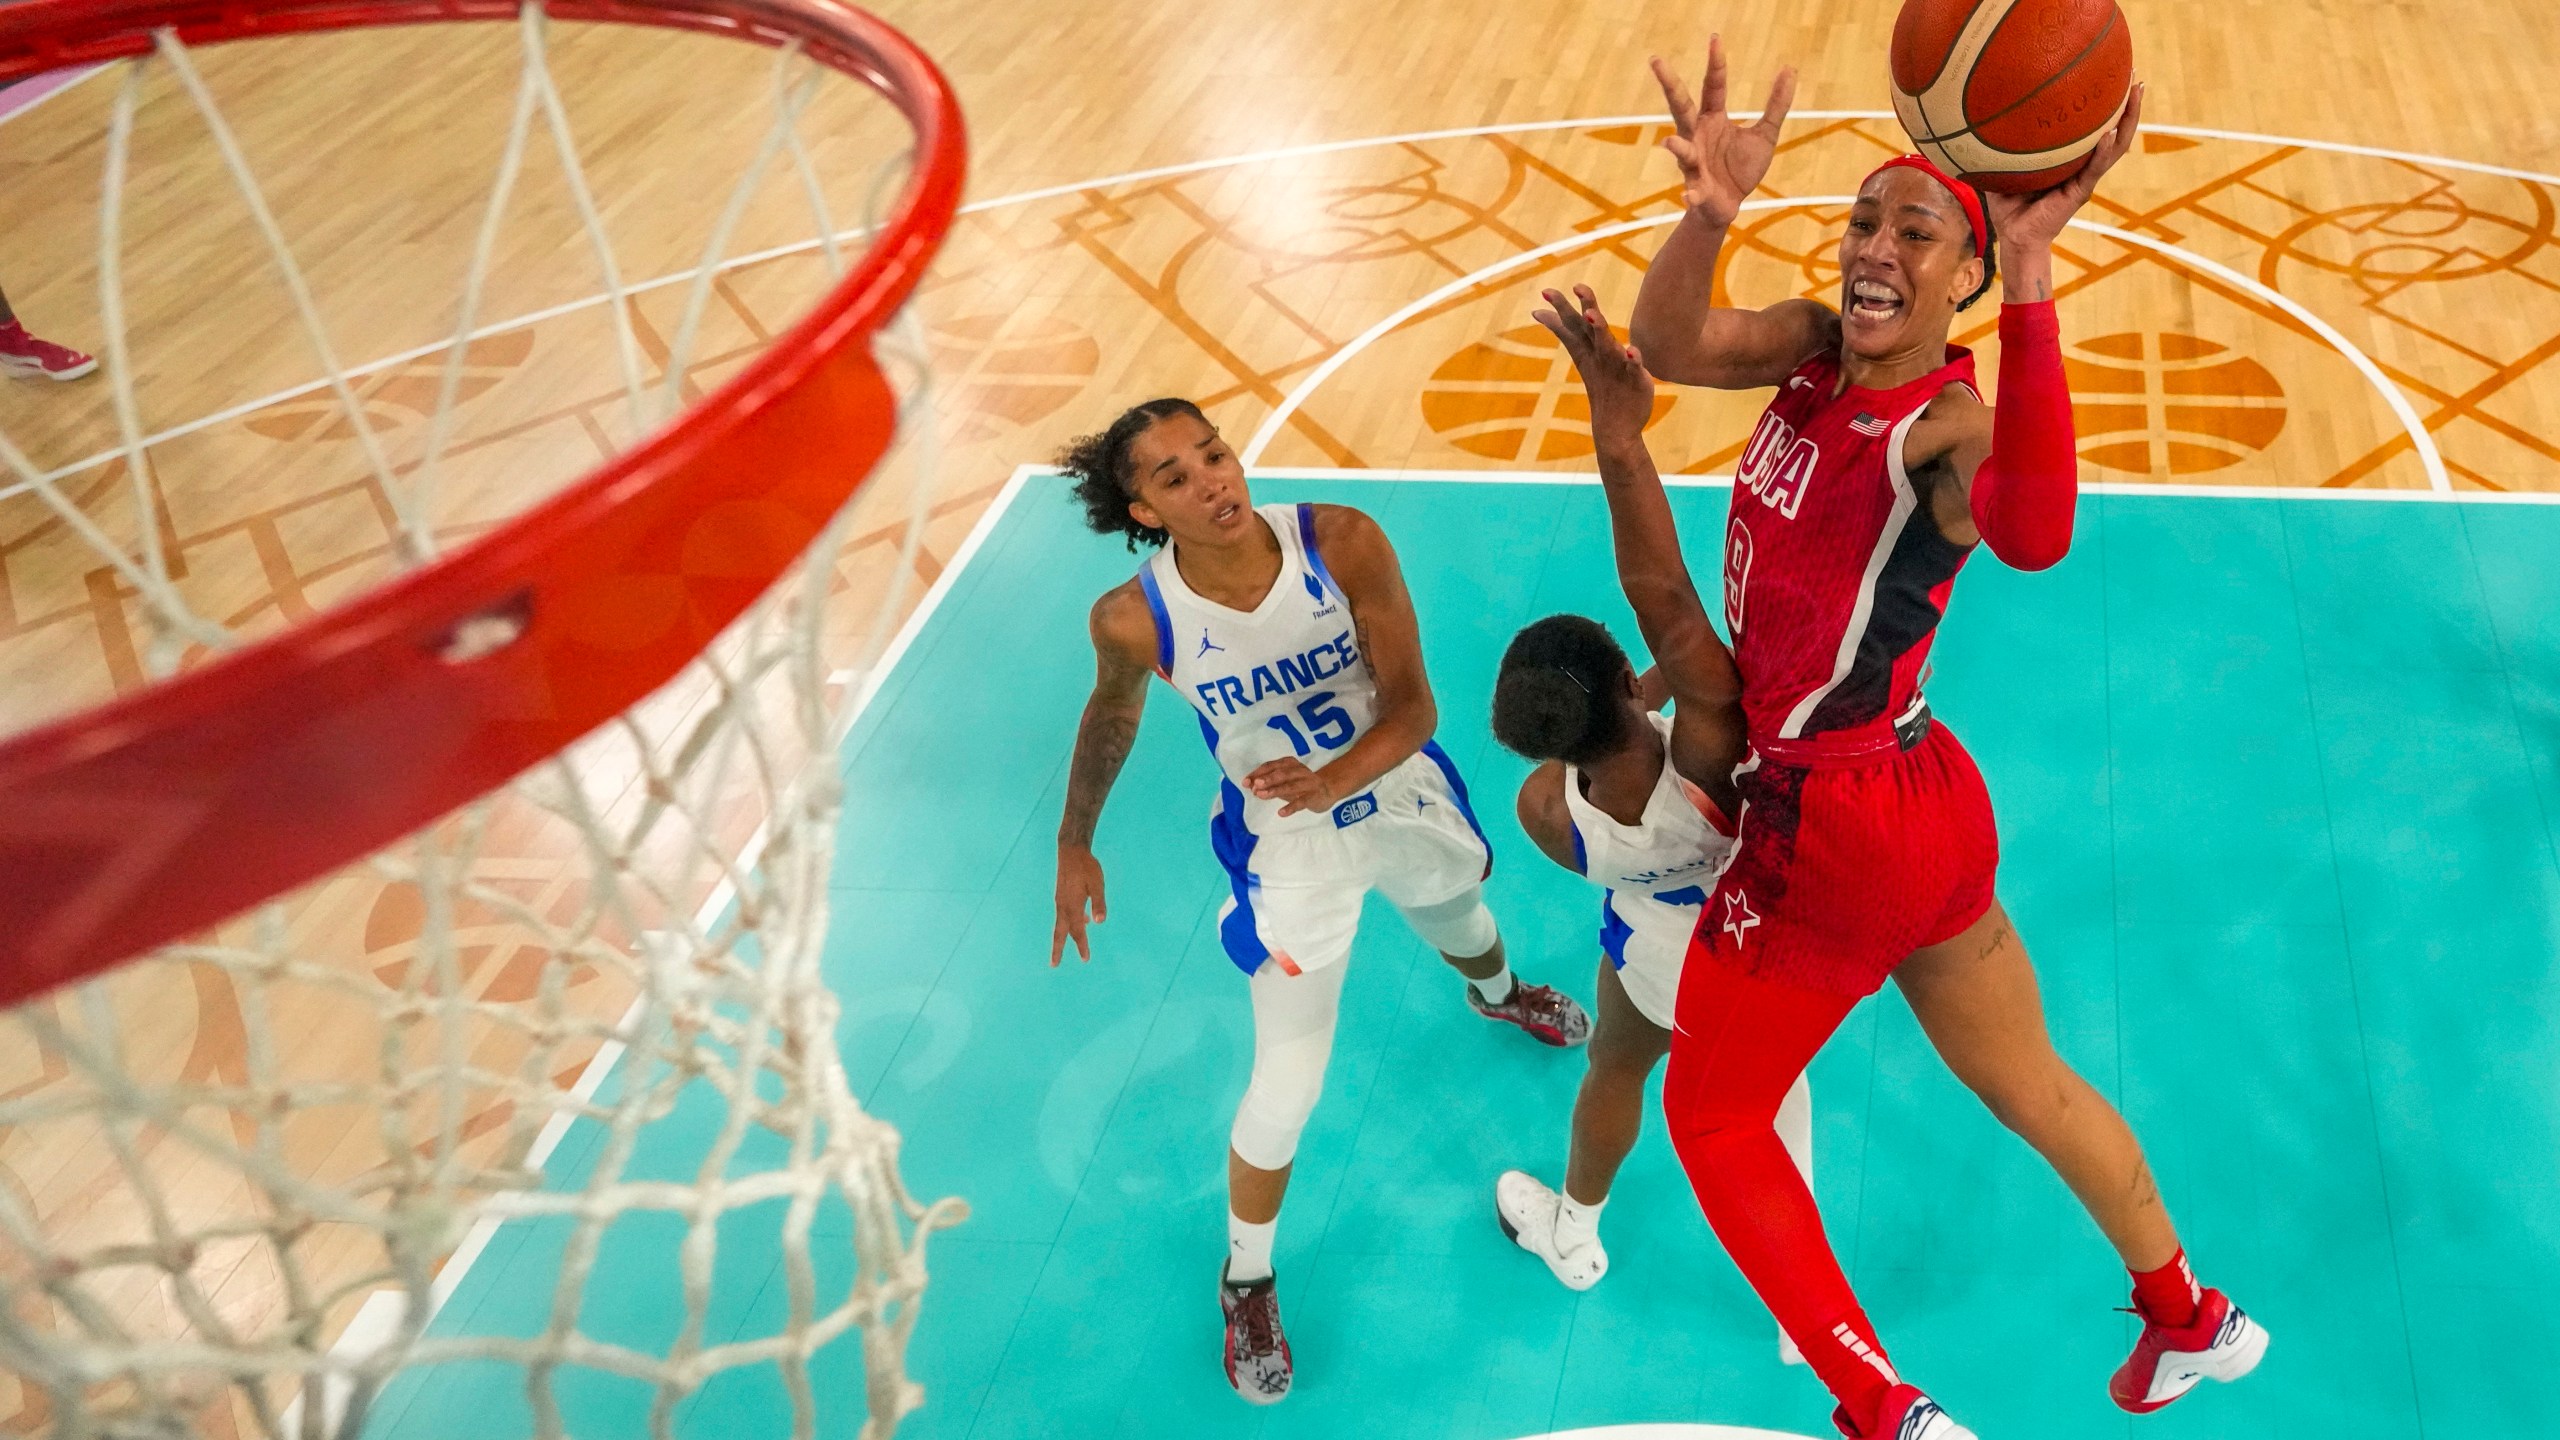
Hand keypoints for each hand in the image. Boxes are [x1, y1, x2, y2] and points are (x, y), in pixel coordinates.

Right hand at [1052, 846, 1106, 964]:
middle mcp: (1063, 906)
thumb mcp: (1097, 883)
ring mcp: (1060, 901)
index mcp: (1073, 905)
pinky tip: (1081, 922)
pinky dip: (1069, 924)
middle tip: (1053, 965)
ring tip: (1060, 951)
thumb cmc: (1086, 866)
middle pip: (1060, 932)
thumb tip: (1100, 921)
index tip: (1085, 959)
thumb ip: (1099, 902)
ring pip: (1060, 925)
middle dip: (1057, 949)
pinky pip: (1063, 915)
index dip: (1082, 945)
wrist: (1070, 850)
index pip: (1078, 930)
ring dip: (1061, 938)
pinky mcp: (1061, 896)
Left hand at [1245, 757, 1335, 817]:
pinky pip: (1302, 801)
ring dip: (1275, 790)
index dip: (1258, 773)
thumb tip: (1250, 786)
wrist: (1328, 790)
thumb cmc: (1300, 785)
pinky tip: (1281, 813)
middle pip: (1281, 773)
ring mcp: (1308, 783)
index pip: (1271, 766)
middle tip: (1255, 785)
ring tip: (1262, 796)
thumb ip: (1268, 783)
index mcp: (1289, 764)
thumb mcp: (1284, 782)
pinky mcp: (1314, 796)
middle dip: (1267, 779)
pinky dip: (1291, 807)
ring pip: (1290, 786)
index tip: (1245, 782)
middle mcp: (1299, 770)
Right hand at [1532, 285, 1654, 443]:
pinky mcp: (1635, 379)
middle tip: (1575, 288)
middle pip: (1587, 329)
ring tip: (1591, 314)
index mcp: (1587, 351)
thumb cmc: (1602, 388)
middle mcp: (1599, 356)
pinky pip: (1633, 367)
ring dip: (1599, 328)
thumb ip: (1571, 336)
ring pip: (1606, 344)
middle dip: (1580, 308)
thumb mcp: (1584, 359)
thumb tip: (1547, 320)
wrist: (1616, 428)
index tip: (1545, 291)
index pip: (1571, 326)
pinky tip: (1632, 349)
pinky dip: (1632, 358)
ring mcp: (1615, 367)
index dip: (1560, 308)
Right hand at [1651, 37, 1796, 226]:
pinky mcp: (1697, 188)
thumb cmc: (1740, 168)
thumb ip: (1776, 104)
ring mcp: (1693, 161)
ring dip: (1676, 147)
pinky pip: (1693, 190)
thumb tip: (1789, 69)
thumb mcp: (1765, 134)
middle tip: (1656, 61)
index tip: (1715, 38)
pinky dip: (1691, 194)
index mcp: (1713, 118)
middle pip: (1681, 106)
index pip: (1712, 85)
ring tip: (1669, 144)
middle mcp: (1697, 135)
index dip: (1715, 63)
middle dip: (1669, 85)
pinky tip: (1690, 196)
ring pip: (1681, 150)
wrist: (1728, 205)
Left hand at [1984, 81, 2144, 261]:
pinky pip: (2095, 168)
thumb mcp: (2004, 165)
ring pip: (2117, 146)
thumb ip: (2000, 142)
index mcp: (2071, 157)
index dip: (2106, 102)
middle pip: (2115, 128)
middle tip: (2135, 75)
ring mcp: (2085, 177)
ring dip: (2129, 120)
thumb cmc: (2008, 203)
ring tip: (2136, 94)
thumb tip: (1980, 111)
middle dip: (2128, 103)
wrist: (2013, 236)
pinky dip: (2105, 151)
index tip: (2112, 73)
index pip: (2094, 125)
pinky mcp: (2080, 192)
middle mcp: (2084, 164)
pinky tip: (2111, 133)